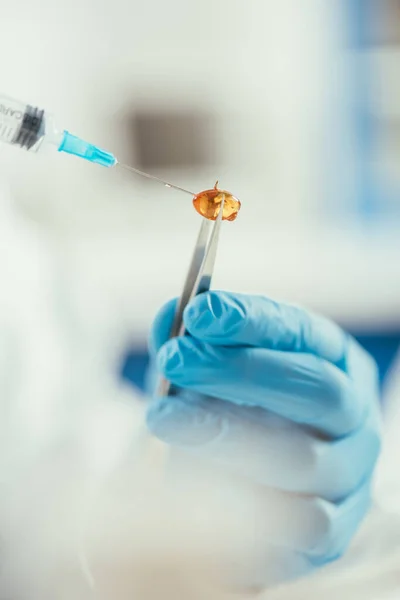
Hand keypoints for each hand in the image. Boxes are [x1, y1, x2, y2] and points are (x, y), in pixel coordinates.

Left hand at [146, 292, 381, 582]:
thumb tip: (170, 315)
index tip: (200, 312)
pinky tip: (193, 483)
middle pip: (315, 387)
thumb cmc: (230, 414)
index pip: (303, 331)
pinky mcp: (334, 530)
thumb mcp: (209, 374)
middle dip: (240, 371)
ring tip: (163, 421)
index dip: (253, 320)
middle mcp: (353, 414)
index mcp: (333, 361)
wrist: (244, 487)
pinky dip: (244, 502)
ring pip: (303, 457)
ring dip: (226, 438)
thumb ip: (191, 345)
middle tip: (174, 360)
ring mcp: (350, 473)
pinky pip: (299, 523)